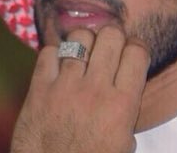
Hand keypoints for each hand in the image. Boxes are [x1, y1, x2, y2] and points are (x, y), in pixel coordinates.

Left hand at [10, 26, 149, 152]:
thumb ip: (129, 104)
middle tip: (107, 49)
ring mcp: (65, 87)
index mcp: (122, 104)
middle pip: (111, 35)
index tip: (130, 53)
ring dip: (84, 41)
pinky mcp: (39, 90)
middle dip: (112, 38)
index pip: (137, 51)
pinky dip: (54, 54)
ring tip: (83, 54)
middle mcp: (96, 89)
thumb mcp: (124, 140)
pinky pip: (48, 52)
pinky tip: (59, 65)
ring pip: (80, 36)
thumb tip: (127, 74)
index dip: (136, 47)